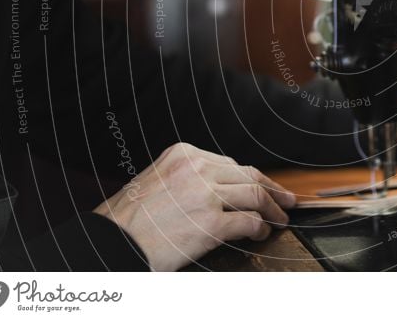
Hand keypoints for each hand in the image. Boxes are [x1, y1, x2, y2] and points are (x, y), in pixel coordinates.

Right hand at [93, 143, 295, 270]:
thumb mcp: (158, 181)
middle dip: (273, 188)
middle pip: (248, 175)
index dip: (253, 177)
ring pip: (255, 194)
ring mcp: (205, 194)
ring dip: (273, 208)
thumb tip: (223, 187)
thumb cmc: (128, 220)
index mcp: (184, 154)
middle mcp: (197, 168)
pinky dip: (260, 227)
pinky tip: (262, 233)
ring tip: (280, 218)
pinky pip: (248, 221)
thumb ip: (190, 178)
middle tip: (287, 200)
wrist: (110, 243)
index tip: (266, 186)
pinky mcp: (210, 223)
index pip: (231, 163)